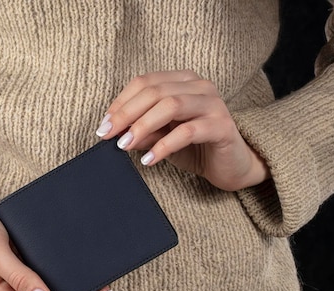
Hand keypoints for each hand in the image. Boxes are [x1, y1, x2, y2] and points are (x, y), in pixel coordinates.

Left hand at [95, 70, 269, 190]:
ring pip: (171, 105)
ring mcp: (213, 104)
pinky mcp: (222, 126)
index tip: (103, 125)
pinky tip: (149, 159)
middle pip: (155, 92)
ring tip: (125, 145)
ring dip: (142, 126)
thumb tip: (115, 132)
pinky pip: (187, 131)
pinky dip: (164, 145)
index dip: (120, 102)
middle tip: (107, 135)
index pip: (145, 82)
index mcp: (183, 81)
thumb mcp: (161, 137)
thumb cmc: (194, 148)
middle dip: (126, 114)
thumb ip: (142, 131)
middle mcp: (200, 86)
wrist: (231, 167)